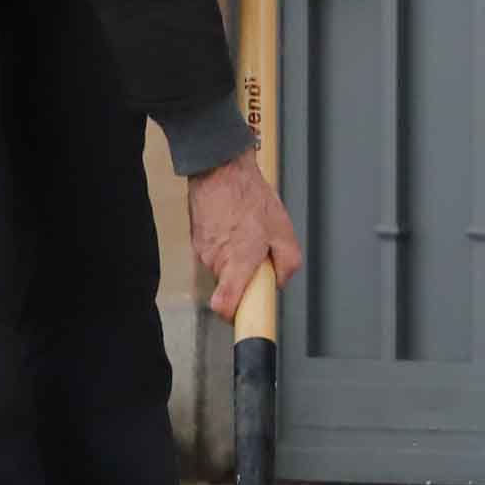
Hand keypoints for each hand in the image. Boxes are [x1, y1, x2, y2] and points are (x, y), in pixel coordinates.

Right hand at [188, 154, 303, 317]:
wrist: (220, 169)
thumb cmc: (250, 196)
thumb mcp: (283, 230)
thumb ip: (287, 263)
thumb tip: (280, 281)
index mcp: (237, 263)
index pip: (224, 306)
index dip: (234, 316)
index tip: (246, 315)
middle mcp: (216, 261)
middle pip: (229, 286)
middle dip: (246, 277)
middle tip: (260, 255)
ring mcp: (202, 250)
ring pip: (223, 268)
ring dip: (237, 258)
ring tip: (248, 232)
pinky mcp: (197, 238)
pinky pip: (215, 252)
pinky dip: (227, 245)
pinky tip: (236, 224)